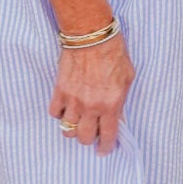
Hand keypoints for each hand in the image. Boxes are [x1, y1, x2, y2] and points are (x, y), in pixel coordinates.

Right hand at [50, 32, 133, 155]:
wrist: (90, 34)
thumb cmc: (113, 52)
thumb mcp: (128, 77)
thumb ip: (121, 100)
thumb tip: (118, 117)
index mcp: (111, 104)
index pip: (107, 136)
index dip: (105, 147)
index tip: (103, 150)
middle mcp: (91, 106)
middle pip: (83, 138)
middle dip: (88, 139)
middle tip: (91, 133)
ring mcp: (73, 99)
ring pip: (67, 129)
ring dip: (73, 128)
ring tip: (77, 121)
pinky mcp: (60, 90)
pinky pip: (54, 112)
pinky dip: (59, 113)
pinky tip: (66, 108)